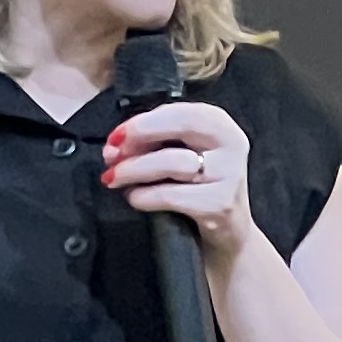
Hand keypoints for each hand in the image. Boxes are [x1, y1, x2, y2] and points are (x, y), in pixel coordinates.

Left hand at [100, 101, 256, 266]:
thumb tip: (114, 147)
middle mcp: (230, 144)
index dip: (143, 121)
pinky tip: (134, 197)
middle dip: (139, 137)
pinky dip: (145, 196)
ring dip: (134, 169)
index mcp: (219, 124)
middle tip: (111, 153)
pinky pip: (171, 195)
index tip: (116, 136)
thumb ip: (154, 142)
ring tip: (114, 177)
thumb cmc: (198, 187)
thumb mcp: (184, 154)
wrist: (229, 231)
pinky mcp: (219, 204)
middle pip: (181, 126)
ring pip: (173, 162)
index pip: (180, 111)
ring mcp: (228, 175)